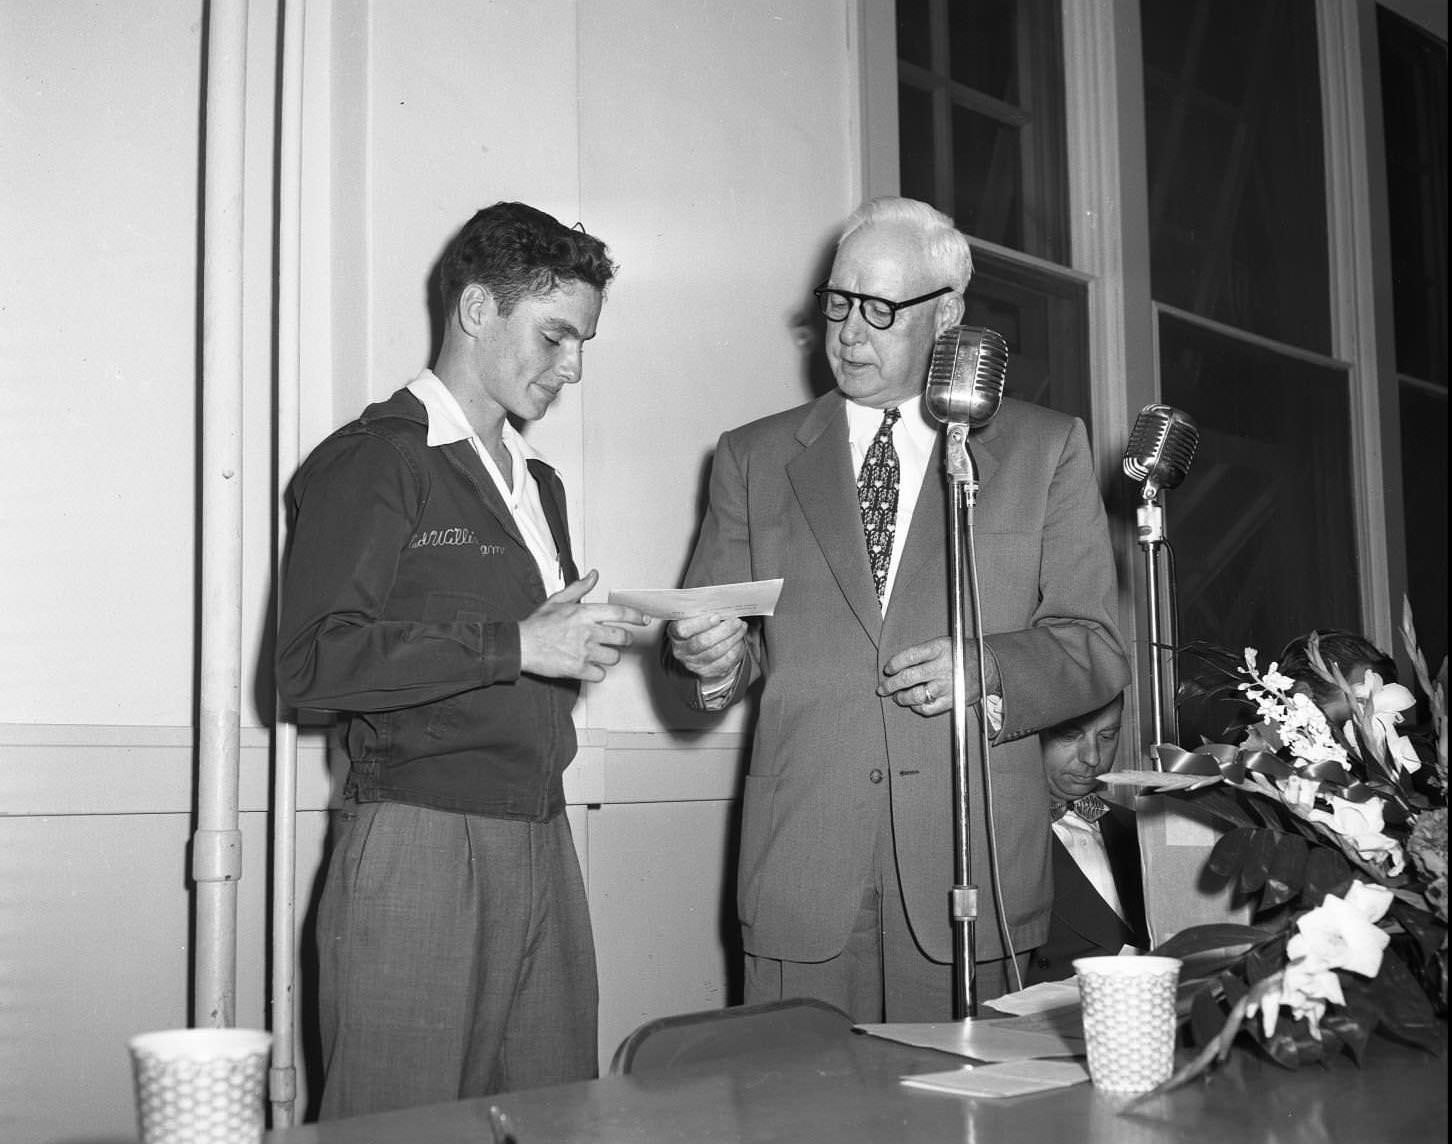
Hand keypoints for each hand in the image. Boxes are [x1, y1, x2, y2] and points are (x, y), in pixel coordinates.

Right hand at [518, 569, 647, 681]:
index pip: (620, 613)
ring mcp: (584, 651)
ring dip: (610, 656)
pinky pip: (600, 674)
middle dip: (624, 639)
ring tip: (601, 653)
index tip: (644, 620)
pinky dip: (597, 672)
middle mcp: (588, 631)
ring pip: (614, 657)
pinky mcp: (578, 669)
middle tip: (619, 640)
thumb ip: (579, 587)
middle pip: (623, 637)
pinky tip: (590, 667)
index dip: (636, 616)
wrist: (522, 645)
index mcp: (585, 613)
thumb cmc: (538, 624)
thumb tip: (593, 575)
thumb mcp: (558, 600)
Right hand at [666, 612, 747, 681]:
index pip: (683, 629)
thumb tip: (722, 605)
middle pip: (703, 642)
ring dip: (733, 638)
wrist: (696, 646)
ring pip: (716, 653)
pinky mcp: (706, 671)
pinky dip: (736, 650)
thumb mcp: (694, 615)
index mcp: (674, 632)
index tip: (717, 616)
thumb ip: (704, 610)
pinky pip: (725, 663)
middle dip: (723, 630)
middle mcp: (681, 650)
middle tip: (736, 621)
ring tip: (741, 627)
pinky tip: (739, 640)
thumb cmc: (697, 625)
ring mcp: (693, 663)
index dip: (701, 623)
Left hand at [879, 636, 973, 717]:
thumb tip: (898, 665)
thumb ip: (923, 652)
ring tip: (897, 697)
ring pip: (916, 695)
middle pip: (909, 677)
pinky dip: (918, 707)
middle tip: (882, 688)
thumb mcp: (943, 643)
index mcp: (939, 649)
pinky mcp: (952, 700)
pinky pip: (929, 708)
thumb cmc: (961, 653)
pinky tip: (914, 704)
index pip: (909, 656)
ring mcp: (947, 685)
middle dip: (891, 684)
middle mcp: (942, 667)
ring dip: (902, 697)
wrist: (988, 666)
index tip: (887, 669)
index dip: (894, 664)